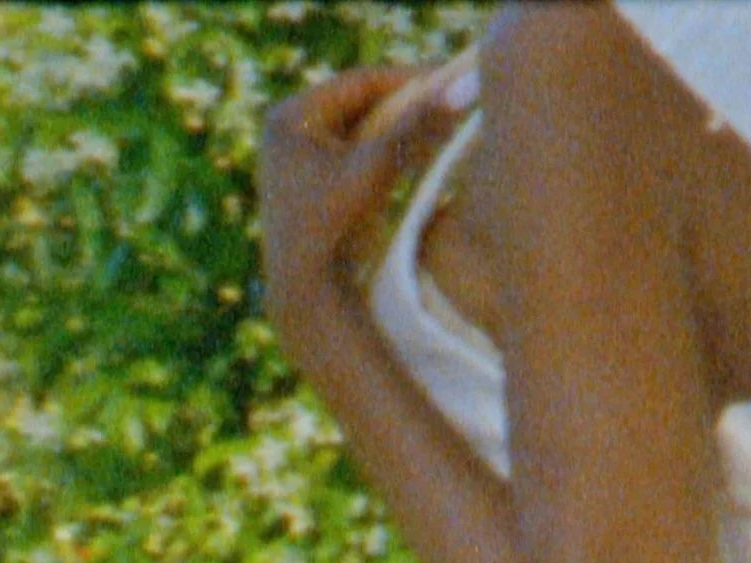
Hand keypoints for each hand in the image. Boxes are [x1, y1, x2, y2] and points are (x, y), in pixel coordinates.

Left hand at [258, 64, 464, 353]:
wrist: (309, 293)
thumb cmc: (334, 229)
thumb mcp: (378, 170)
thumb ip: (417, 127)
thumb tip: (462, 87)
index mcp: (290, 117)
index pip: (360, 83)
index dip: (409, 80)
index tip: (452, 82)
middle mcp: (288, 132)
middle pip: (362, 106)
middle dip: (410, 106)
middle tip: (454, 104)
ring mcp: (299, 160)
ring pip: (365, 132)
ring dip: (403, 130)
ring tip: (446, 129)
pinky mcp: (315, 186)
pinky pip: (361, 157)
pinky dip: (391, 155)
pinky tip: (424, 158)